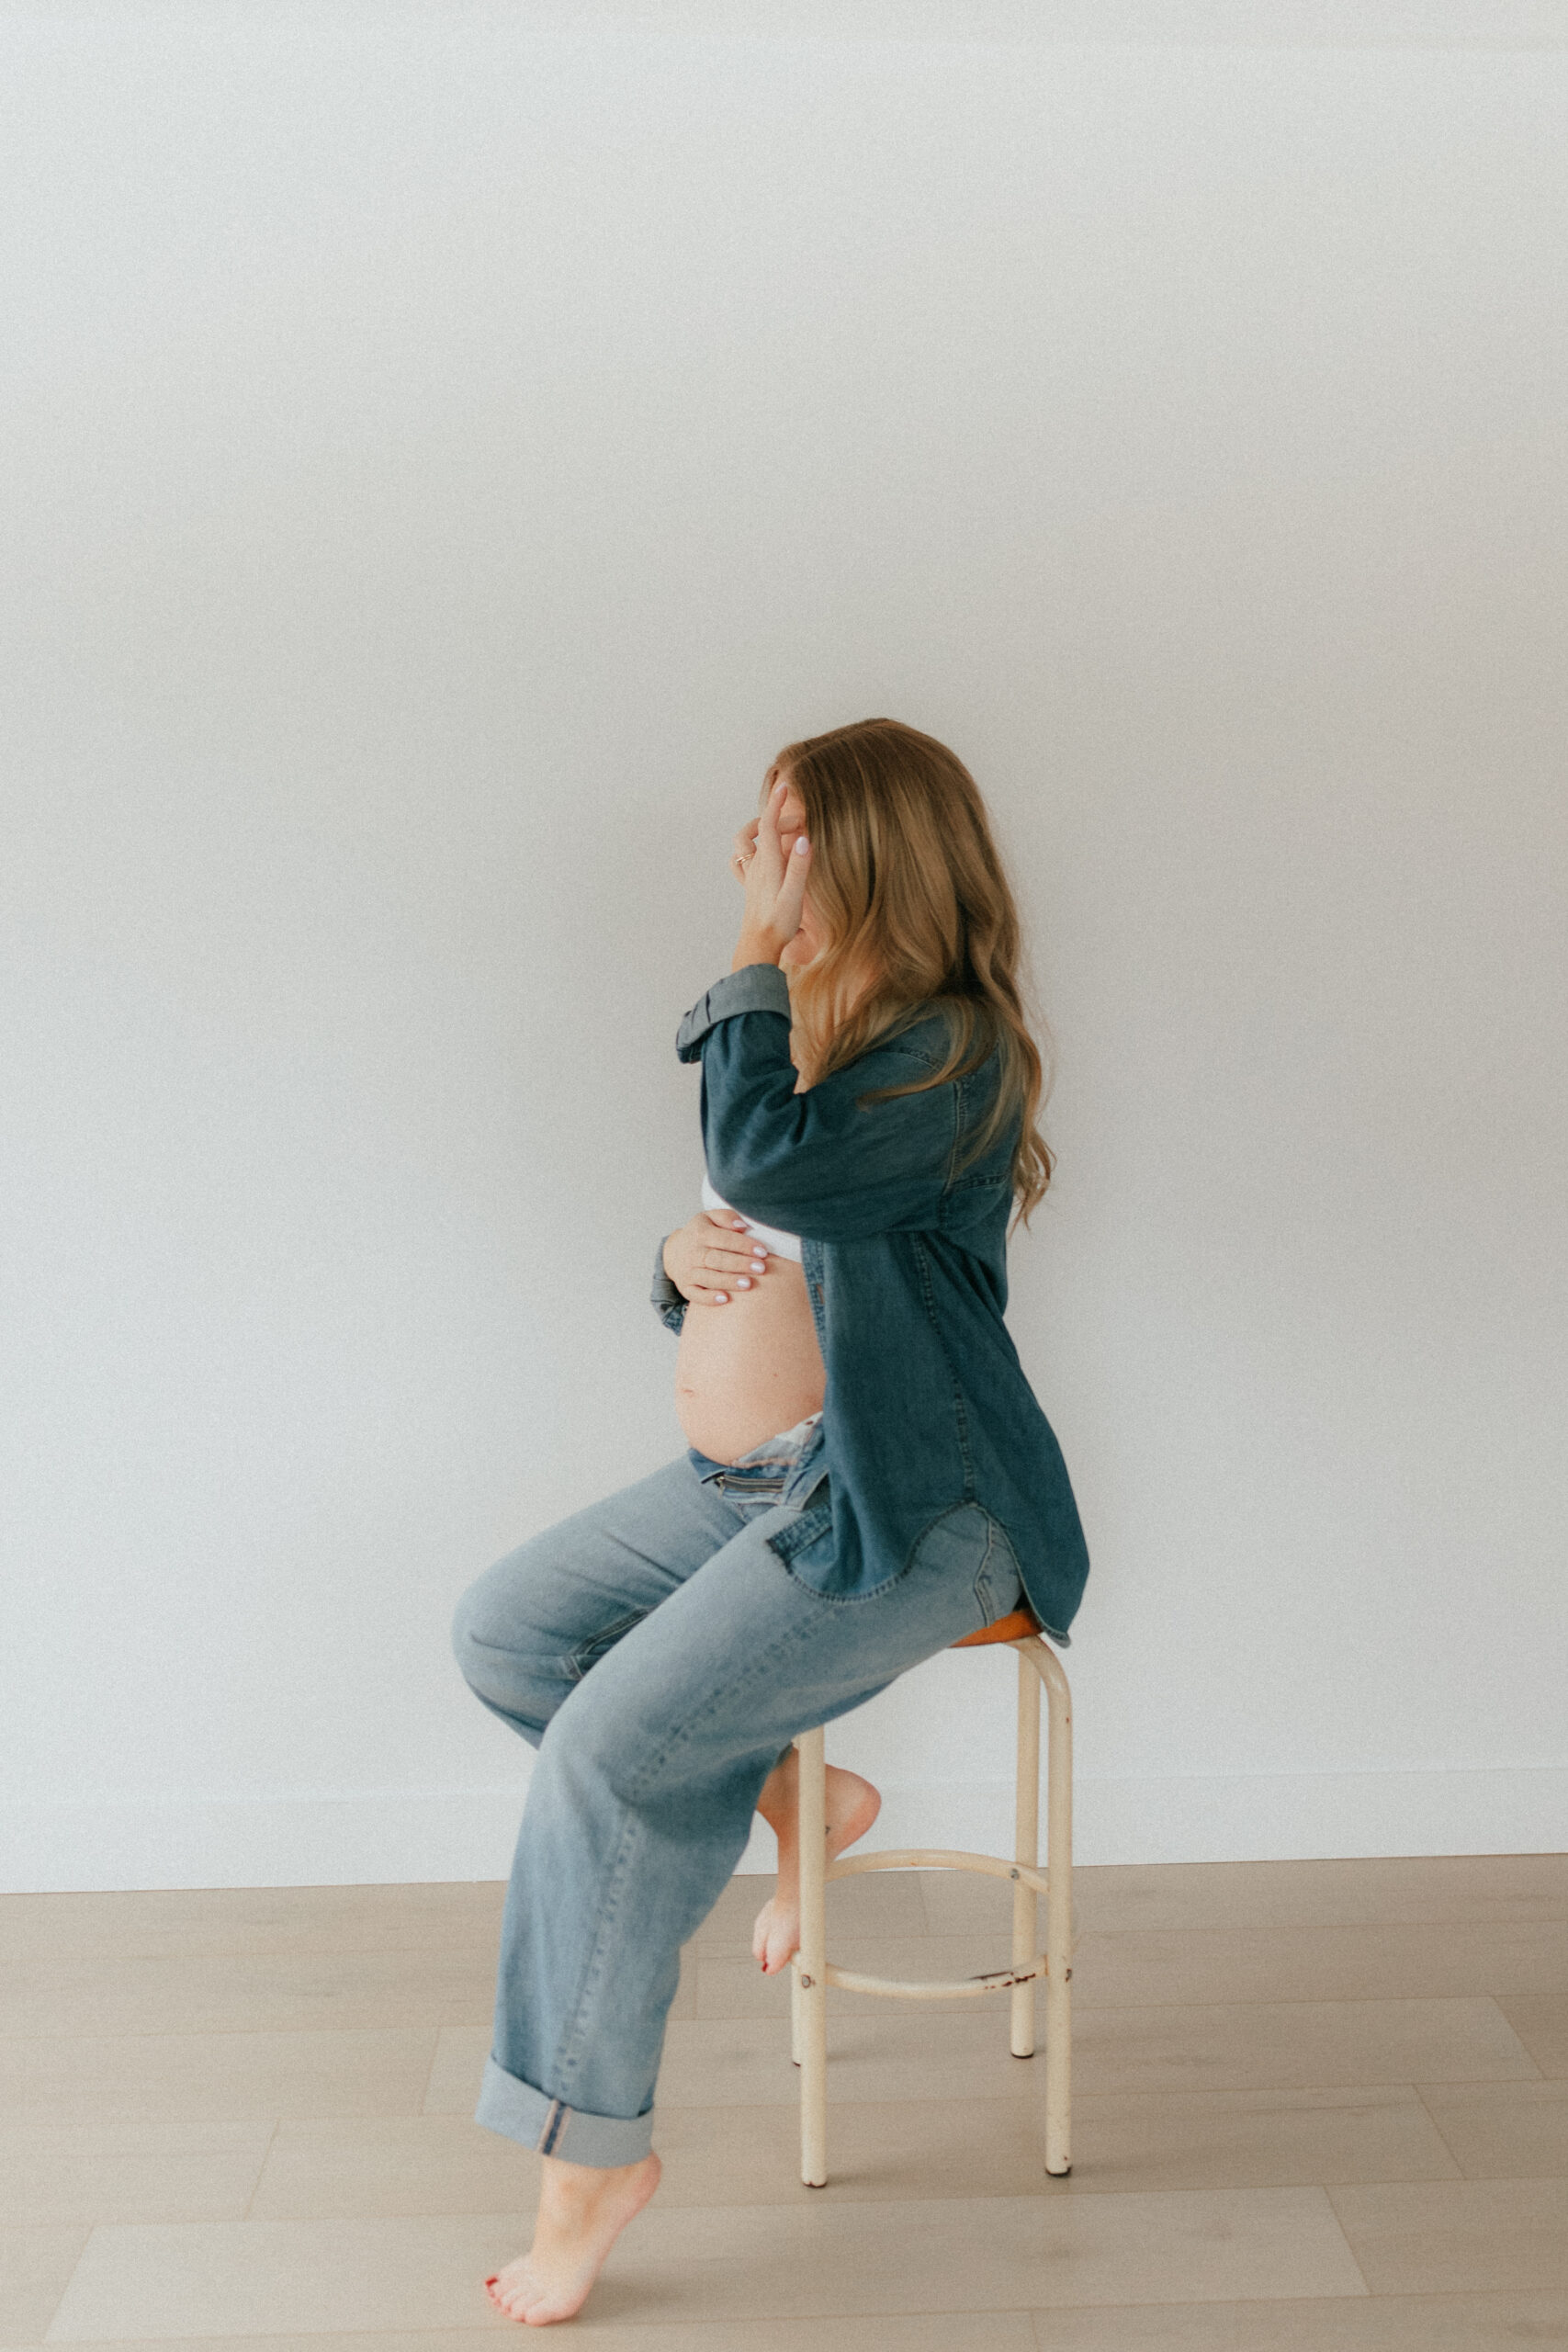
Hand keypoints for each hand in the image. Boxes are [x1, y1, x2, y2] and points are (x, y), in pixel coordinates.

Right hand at [662, 1210, 771, 1305]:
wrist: (675, 1252)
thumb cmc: (703, 1234)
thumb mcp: (711, 1218)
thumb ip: (727, 1217)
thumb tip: (742, 1226)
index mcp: (700, 1232)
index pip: (724, 1238)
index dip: (743, 1245)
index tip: (762, 1251)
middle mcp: (693, 1252)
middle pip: (717, 1259)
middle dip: (739, 1264)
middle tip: (761, 1268)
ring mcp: (688, 1271)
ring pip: (708, 1277)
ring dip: (728, 1281)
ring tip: (748, 1284)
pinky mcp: (686, 1288)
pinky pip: (695, 1295)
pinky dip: (708, 1298)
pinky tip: (724, 1300)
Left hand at [730, 777, 811, 969]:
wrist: (759, 945)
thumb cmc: (779, 923)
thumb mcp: (795, 895)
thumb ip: (799, 866)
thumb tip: (801, 838)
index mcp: (768, 864)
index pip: (767, 825)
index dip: (775, 804)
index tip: (784, 788)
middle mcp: (756, 866)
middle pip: (761, 830)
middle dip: (779, 819)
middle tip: (802, 825)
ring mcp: (751, 876)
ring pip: (747, 843)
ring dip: (760, 830)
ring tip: (780, 832)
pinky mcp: (750, 886)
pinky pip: (741, 861)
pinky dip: (749, 849)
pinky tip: (762, 853)